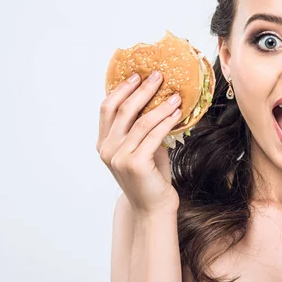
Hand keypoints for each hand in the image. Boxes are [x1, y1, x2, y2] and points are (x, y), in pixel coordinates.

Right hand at [97, 71, 181, 214]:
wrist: (153, 206)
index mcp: (104, 143)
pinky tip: (177, 113)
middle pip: (123, 110)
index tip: (137, 74)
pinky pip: (153, 135)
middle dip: (142, 90)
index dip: (121, 89)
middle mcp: (107, 149)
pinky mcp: (134, 164)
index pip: (107, 108)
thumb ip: (141, 128)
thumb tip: (158, 98)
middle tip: (158, 76)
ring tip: (175, 95)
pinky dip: (166, 121)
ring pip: (140, 122)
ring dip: (159, 105)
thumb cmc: (150, 176)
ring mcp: (118, 157)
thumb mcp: (142, 147)